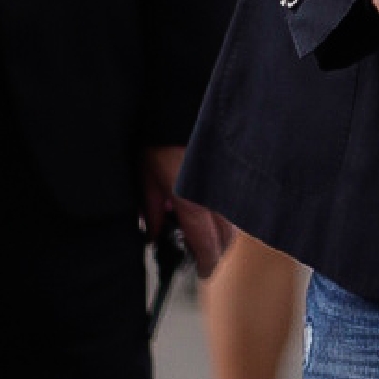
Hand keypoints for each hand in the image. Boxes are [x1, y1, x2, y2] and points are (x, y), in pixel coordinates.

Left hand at [140, 146, 232, 278]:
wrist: (176, 105)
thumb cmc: (158, 141)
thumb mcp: (145, 181)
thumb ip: (152, 213)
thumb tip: (155, 236)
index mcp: (192, 204)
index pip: (207, 247)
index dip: (206, 264)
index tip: (202, 272)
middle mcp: (215, 197)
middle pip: (226, 239)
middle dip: (215, 252)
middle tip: (198, 256)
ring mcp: (225, 185)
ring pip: (233, 222)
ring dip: (220, 233)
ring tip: (198, 229)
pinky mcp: (229, 174)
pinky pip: (232, 203)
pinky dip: (224, 213)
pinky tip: (206, 206)